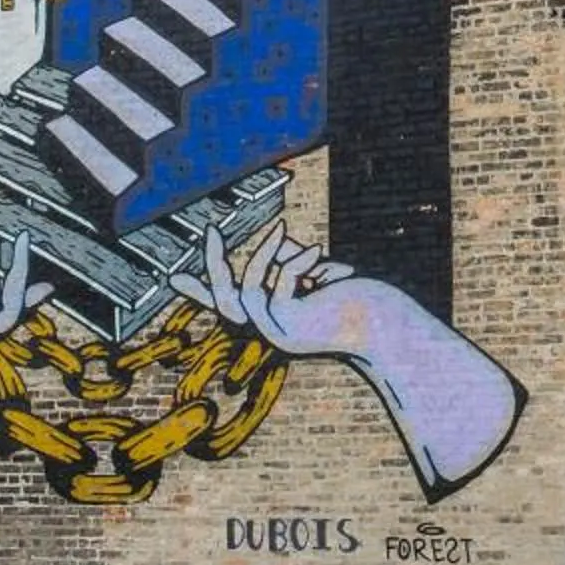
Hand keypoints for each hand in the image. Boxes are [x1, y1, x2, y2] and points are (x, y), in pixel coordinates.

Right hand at [170, 222, 524, 499]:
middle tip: (210, 231)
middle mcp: (271, 334)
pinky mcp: (292, 328)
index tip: (172, 278)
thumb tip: (277, 240)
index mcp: (276, 322)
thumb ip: (293, 261)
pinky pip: (278, 285)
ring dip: (262, 257)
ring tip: (281, 229)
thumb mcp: (320, 275)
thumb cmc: (363, 301)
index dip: (200, 292)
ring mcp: (279, 335)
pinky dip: (294, 262)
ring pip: (246, 292)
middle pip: (225, 301)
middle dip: (214, 266)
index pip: (230, 306)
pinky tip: (318, 252)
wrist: (392, 328)